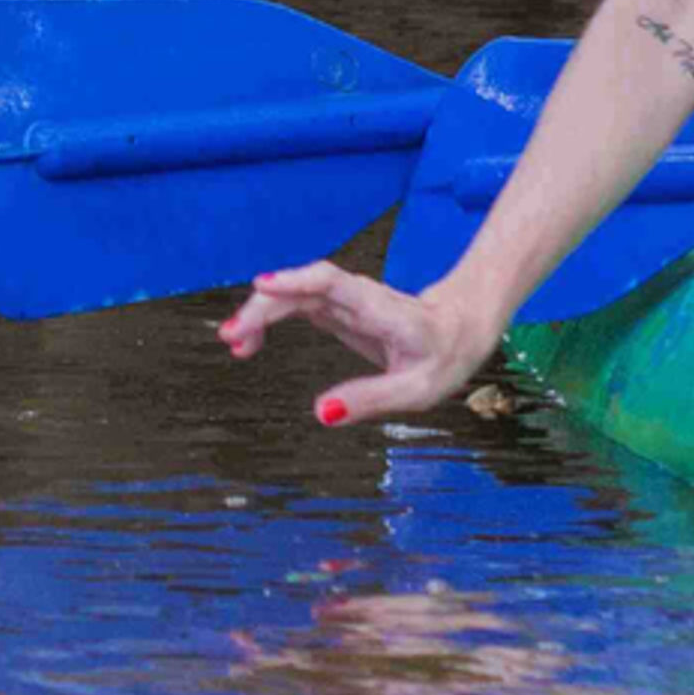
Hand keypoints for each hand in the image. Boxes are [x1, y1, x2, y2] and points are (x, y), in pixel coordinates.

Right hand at [219, 256, 496, 429]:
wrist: (462, 325)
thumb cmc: (444, 357)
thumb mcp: (416, 391)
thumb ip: (370, 400)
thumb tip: (321, 413)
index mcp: (385, 312)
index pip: (336, 285)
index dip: (297, 281)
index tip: (262, 286)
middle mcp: (361, 298)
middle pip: (305, 289)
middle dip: (265, 307)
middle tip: (231, 338)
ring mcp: (347, 300)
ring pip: (296, 294)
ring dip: (261, 312)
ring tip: (234, 343)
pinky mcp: (337, 308)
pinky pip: (296, 305)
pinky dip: (270, 319)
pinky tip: (249, 342)